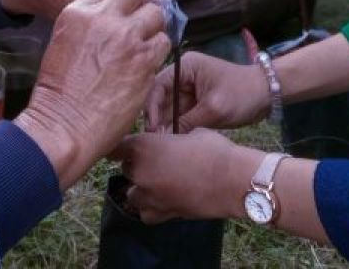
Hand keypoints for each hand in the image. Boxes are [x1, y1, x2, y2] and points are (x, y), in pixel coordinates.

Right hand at [14, 0, 170, 187]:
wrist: (65, 126)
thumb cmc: (58, 93)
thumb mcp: (61, 45)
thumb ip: (87, 26)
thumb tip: (110, 21)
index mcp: (77, 13)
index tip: (127, 1)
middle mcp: (104, 18)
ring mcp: (127, 37)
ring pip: (156, 14)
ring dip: (153, 26)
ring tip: (146, 42)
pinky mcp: (146, 60)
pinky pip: (163, 42)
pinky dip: (158, 49)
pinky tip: (149, 61)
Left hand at [112, 129, 258, 222]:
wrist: (232, 181)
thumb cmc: (213, 150)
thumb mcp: (190, 133)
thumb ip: (171, 139)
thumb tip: (170, 143)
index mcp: (143, 146)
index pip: (117, 147)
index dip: (121, 145)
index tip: (126, 145)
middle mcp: (139, 172)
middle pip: (126, 168)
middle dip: (138, 164)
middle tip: (158, 160)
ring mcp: (148, 197)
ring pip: (133, 193)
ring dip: (142, 187)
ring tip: (160, 182)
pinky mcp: (161, 215)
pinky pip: (146, 211)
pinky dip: (152, 206)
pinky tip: (165, 200)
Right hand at [144, 51, 270, 133]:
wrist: (268, 96)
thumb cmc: (242, 94)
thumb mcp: (214, 109)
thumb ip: (187, 122)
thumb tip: (164, 137)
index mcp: (186, 67)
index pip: (158, 84)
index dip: (151, 106)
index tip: (151, 128)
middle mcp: (183, 76)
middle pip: (161, 98)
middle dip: (157, 119)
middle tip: (153, 141)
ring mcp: (189, 90)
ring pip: (169, 109)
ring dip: (165, 125)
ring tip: (160, 145)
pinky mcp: (196, 103)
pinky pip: (180, 116)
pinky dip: (176, 127)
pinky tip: (170, 142)